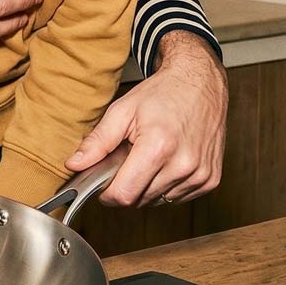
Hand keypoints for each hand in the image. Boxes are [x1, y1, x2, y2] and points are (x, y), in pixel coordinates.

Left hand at [65, 30, 226, 205]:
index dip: (108, 193)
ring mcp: (200, 175)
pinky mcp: (211, 180)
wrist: (201, 83)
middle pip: (140, 200)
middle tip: (128, 160)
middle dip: (127, 186)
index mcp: (158, 147)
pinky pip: (178, 198)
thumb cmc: (162, 93)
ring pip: (158, 201)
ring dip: (147, 186)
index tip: (104, 185)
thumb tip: (74, 165)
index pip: (124, 195)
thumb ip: (97, 142)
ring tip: (149, 157)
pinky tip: (167, 162)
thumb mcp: (122, 111)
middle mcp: (183, 165)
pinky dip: (167, 186)